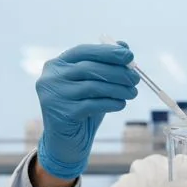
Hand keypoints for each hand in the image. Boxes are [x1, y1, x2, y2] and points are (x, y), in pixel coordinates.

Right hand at [34, 43, 139, 179]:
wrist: (66, 141)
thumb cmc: (81, 108)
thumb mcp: (92, 84)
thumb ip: (104, 65)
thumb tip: (124, 45)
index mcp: (56, 65)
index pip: (83, 51)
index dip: (108, 52)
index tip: (130, 55)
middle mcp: (51, 78)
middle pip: (90, 68)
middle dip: (117, 72)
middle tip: (135, 78)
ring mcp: (54, 96)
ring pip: (93, 87)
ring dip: (118, 89)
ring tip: (132, 93)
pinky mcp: (62, 113)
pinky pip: (93, 104)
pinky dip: (111, 103)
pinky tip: (121, 104)